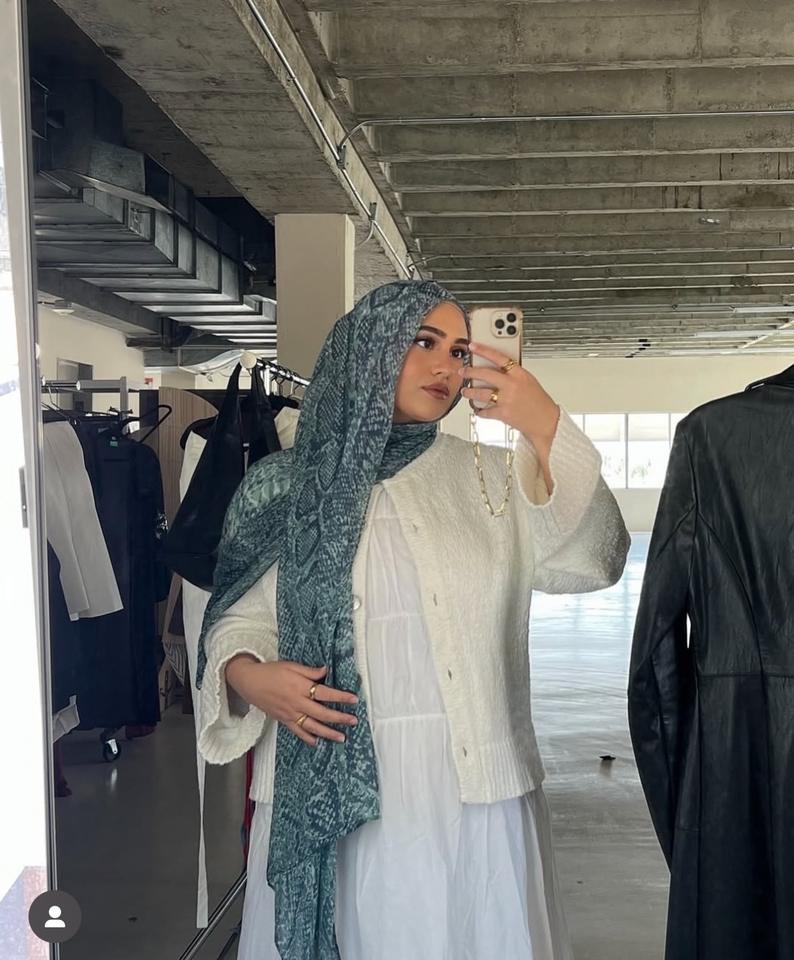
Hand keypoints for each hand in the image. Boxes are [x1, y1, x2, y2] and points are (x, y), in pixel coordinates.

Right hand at [225, 657, 358, 746]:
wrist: (249, 682)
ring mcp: (290, 713)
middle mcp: (297, 702)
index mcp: (300, 687)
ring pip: (312, 726)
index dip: (340, 697)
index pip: (325, 693)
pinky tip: (317, 742)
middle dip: (340, 718)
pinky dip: (307, 738)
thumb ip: (309, 671)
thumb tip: (326, 670)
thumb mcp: (291, 666)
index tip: (354, 699)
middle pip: (322, 713)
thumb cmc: (270, 671)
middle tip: (353, 721)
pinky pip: (298, 731)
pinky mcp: (283, 720)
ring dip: (328, 733)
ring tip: (342, 737)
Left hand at [460, 343, 559, 445]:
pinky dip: (480, 411)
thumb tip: (496, 369)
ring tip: (465, 392)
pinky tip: (478, 410)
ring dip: (469, 393)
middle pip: (485, 374)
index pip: (498, 357)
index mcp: (519, 374)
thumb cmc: (539, 401)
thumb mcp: (528, 381)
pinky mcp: (503, 413)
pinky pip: (485, 411)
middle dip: (470, 372)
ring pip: (480, 393)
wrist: (545, 420)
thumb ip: (513, 374)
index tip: (473, 346)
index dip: (483, 350)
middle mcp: (511, 385)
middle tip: (463, 372)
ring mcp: (506, 399)